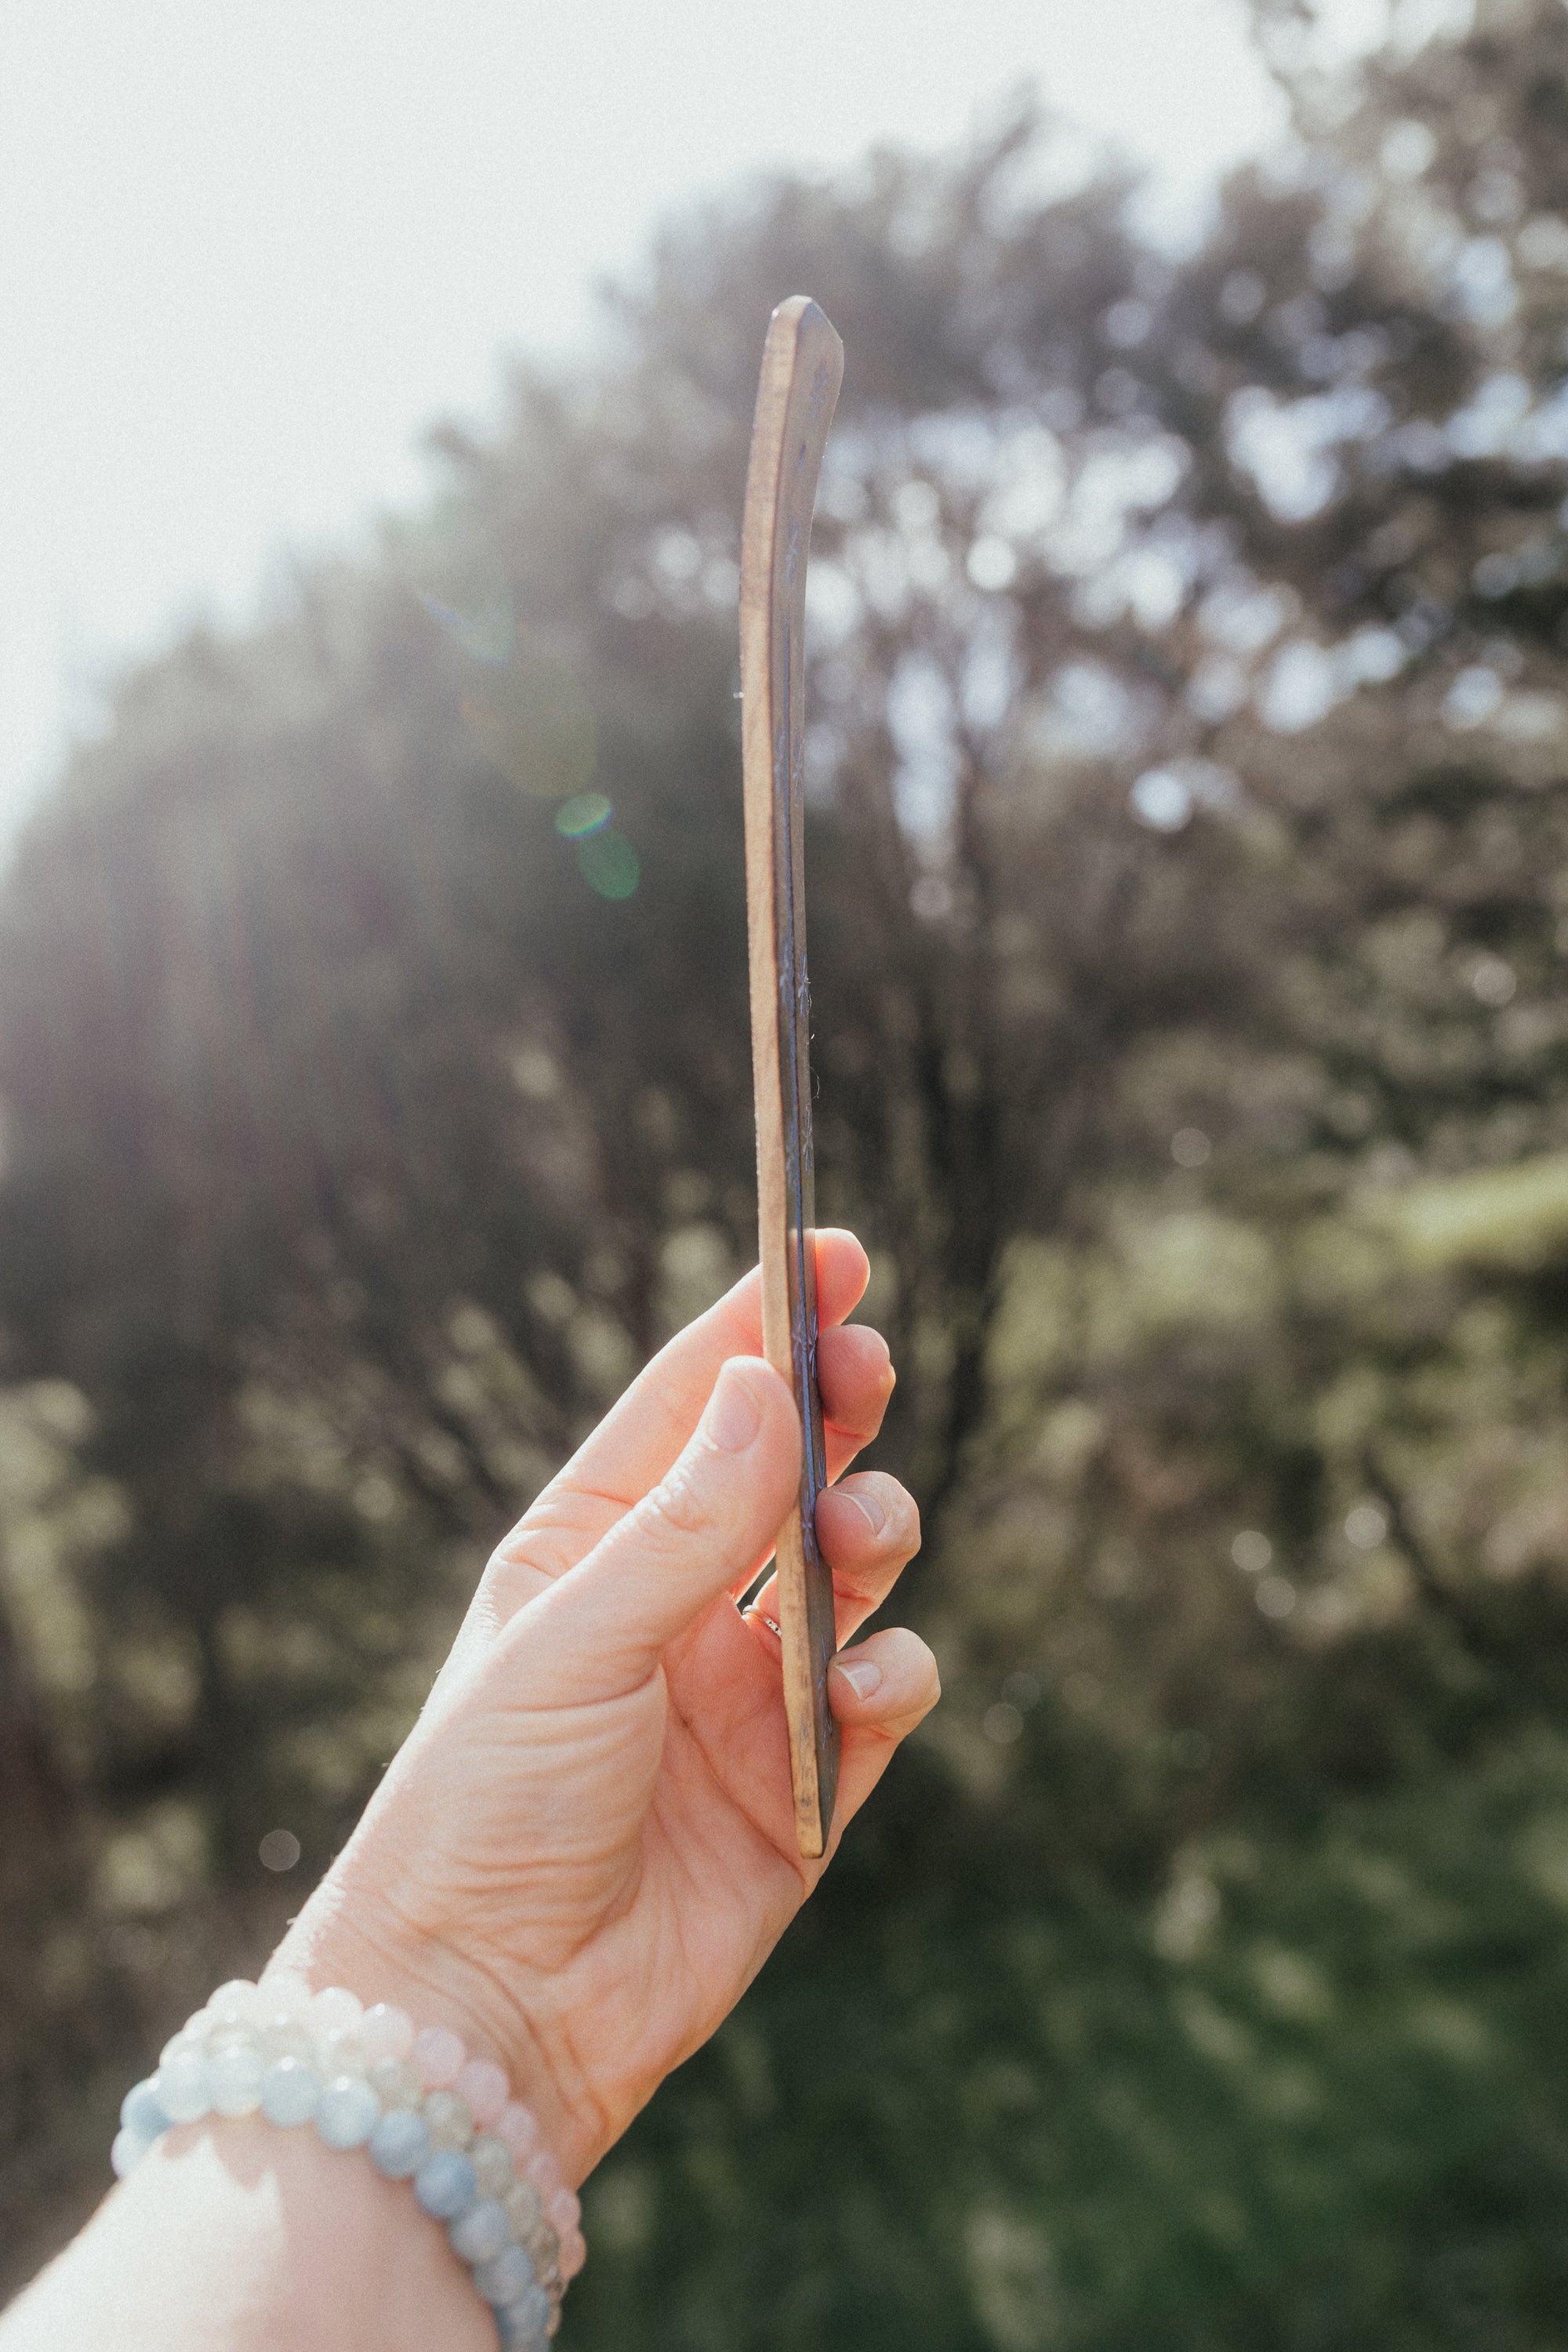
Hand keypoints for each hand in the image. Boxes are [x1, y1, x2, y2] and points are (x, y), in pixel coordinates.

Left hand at [275, 1230, 937, 2184]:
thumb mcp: (572, 1643)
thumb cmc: (485, 1810)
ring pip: (849, 1565)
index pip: (693, 1400)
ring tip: (861, 1535)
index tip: (836, 1246)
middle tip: (867, 1368)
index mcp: (591, 1545)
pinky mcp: (805, 1786)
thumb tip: (766, 1387)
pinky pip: (881, 1691)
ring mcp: (746, 1693)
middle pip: (787, 1467)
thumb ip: (685, 1524)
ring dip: (874, 1529)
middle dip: (838, 1409)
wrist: (488, 2017)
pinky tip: (863, 1680)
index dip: (765, 1317)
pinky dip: (893, 1669)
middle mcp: (676, 1603)